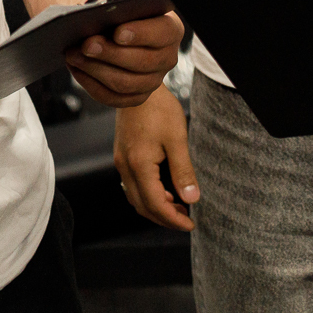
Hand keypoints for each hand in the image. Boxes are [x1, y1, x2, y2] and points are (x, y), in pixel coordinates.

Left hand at [62, 0, 183, 106]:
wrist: (110, 24)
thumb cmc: (117, 6)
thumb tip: (103, 7)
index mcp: (170, 28)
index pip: (163, 33)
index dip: (141, 34)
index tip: (117, 32)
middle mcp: (167, 57)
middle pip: (142, 63)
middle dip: (110, 54)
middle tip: (86, 44)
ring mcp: (153, 80)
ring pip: (125, 84)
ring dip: (95, 70)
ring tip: (73, 54)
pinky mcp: (135, 96)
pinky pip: (113, 98)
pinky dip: (91, 84)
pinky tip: (76, 68)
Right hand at [113, 88, 199, 230]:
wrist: (137, 87)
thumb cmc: (159, 109)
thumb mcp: (177, 139)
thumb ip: (183, 171)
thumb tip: (192, 199)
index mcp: (139, 165)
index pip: (155, 205)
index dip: (173, 219)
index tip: (190, 224)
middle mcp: (125, 167)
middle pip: (142, 206)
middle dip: (164, 218)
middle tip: (186, 219)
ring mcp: (120, 161)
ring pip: (135, 198)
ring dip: (155, 207)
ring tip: (177, 206)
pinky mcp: (121, 155)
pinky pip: (132, 185)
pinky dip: (148, 194)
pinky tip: (164, 190)